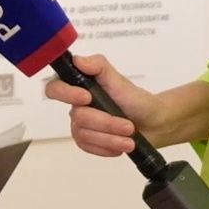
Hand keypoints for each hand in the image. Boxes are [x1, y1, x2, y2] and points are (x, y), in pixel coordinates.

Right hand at [43, 53, 163, 153]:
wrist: (152, 124)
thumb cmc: (136, 100)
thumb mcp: (120, 80)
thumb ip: (99, 66)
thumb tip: (77, 60)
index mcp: (81, 85)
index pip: (55, 87)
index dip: (65, 94)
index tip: (87, 97)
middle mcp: (76, 105)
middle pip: (77, 117)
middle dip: (106, 123)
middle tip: (128, 126)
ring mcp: (81, 124)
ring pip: (84, 135)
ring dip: (110, 138)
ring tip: (130, 138)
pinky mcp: (87, 141)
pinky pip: (88, 147)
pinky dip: (107, 148)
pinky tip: (121, 145)